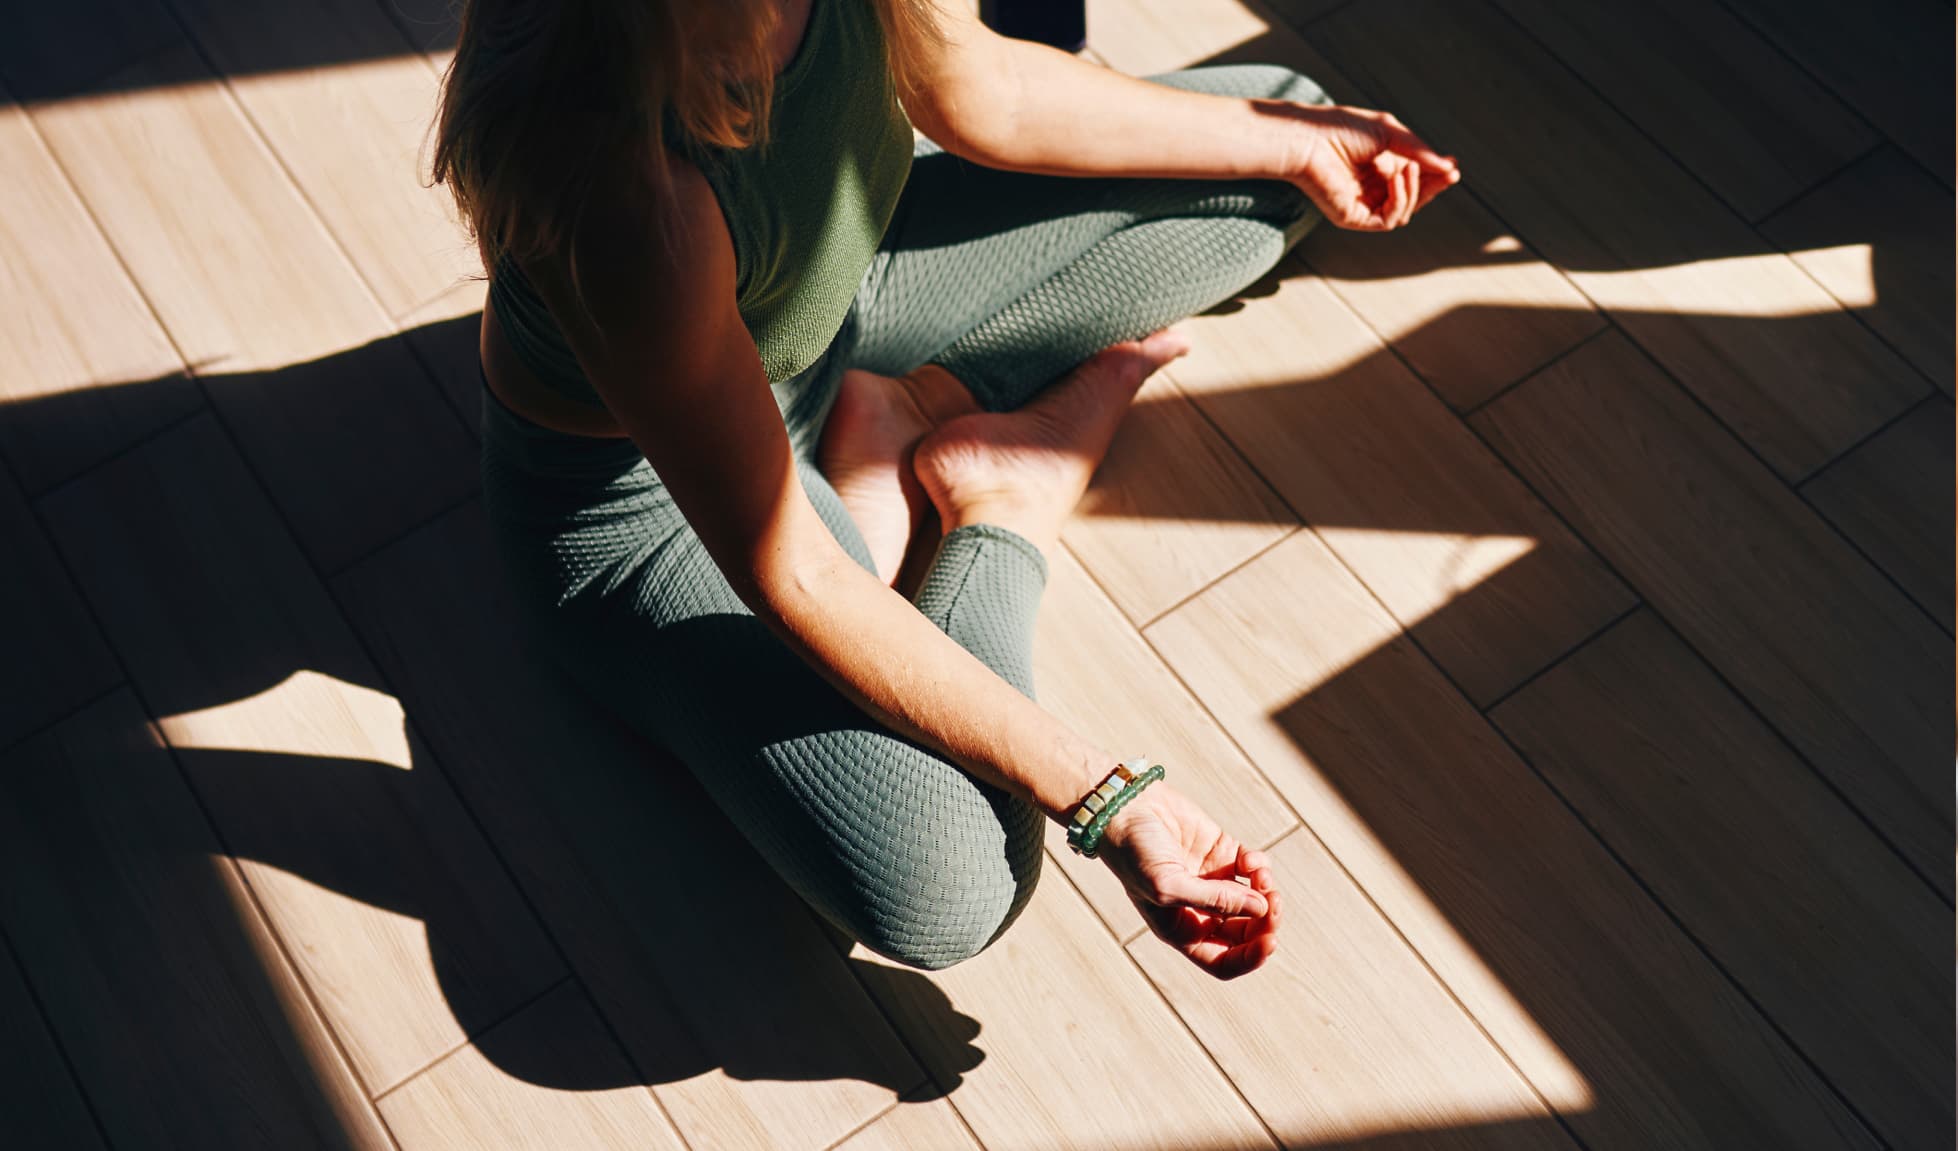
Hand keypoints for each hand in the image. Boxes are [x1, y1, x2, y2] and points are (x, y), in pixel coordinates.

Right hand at [1095, 781, 1279, 978]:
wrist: (1124, 807)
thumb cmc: (1133, 853)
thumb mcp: (1167, 885)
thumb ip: (1215, 901)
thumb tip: (1262, 909)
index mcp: (1182, 929)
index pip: (1224, 960)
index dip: (1250, 958)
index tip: (1269, 941)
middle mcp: (1200, 910)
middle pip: (1246, 933)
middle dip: (1265, 923)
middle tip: (1273, 904)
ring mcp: (1213, 880)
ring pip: (1256, 900)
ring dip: (1267, 891)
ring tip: (1260, 875)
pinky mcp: (1222, 852)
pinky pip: (1254, 868)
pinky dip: (1259, 865)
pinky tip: (1249, 859)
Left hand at [1274, 103, 1460, 230]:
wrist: (1308, 139)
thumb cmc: (1341, 129)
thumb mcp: (1389, 133)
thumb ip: (1419, 150)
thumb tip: (1450, 168)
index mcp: (1380, 166)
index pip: (1415, 177)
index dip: (1436, 173)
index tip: (1453, 164)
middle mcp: (1373, 188)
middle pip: (1414, 197)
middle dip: (1434, 185)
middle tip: (1450, 173)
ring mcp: (1364, 204)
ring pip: (1405, 211)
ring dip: (1415, 189)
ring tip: (1408, 167)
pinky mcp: (1354, 217)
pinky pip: (1389, 220)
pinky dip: (1400, 200)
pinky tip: (1396, 178)